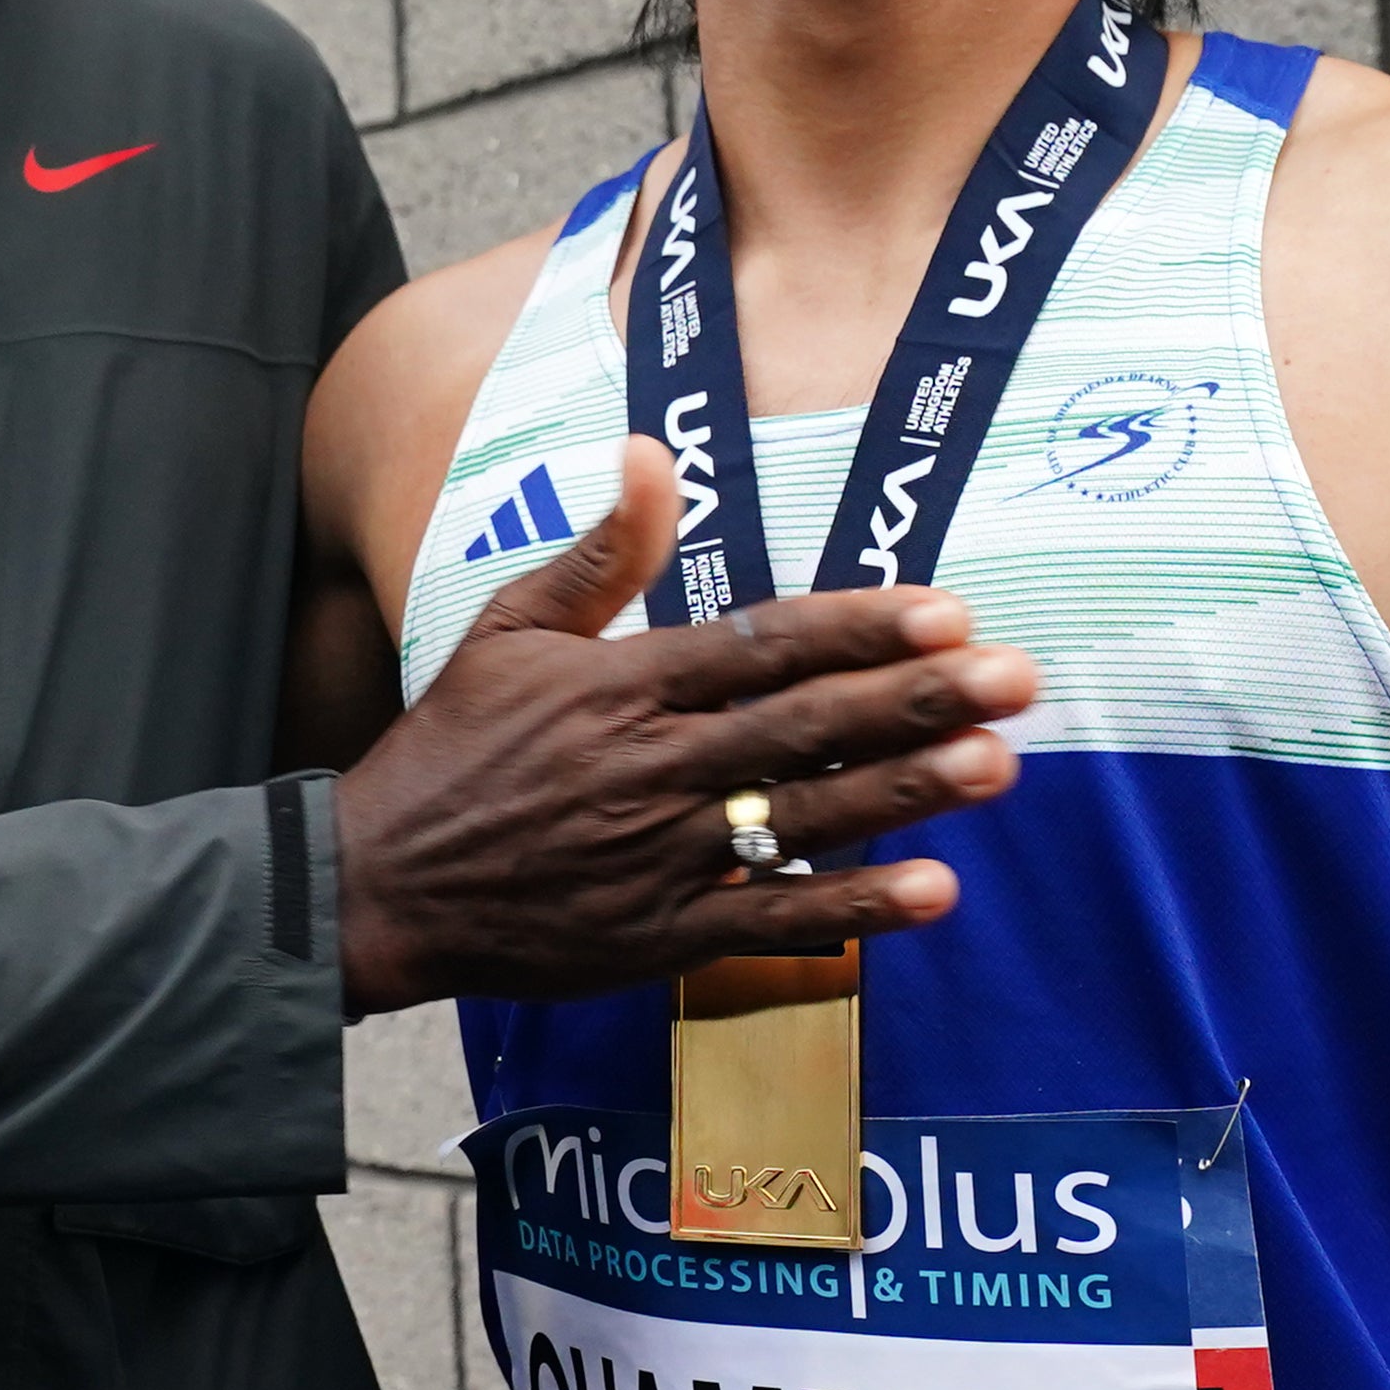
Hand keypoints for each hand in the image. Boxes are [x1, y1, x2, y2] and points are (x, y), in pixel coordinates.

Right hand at [331, 436, 1032, 1013]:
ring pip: (801, 816)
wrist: (377, 885)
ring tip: (997, 765)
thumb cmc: (450, 748)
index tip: (944, 609)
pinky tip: (934, 890)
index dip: (858, 627)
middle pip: (803, 726)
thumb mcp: (508, 629)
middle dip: (915, 700)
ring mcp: (658, 857)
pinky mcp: (658, 937)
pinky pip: (772, 920)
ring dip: (906, 792)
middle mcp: (649, 767)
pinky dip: (853, 908)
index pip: (760, 645)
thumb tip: (653, 452)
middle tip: (1013, 677)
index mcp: (619, 686)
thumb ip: (600, 552)